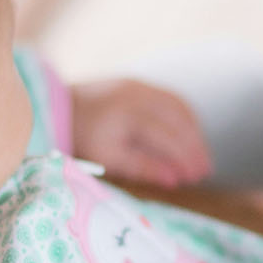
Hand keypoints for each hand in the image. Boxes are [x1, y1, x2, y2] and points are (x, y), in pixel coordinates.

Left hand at [69, 79, 211, 187]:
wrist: (58, 107)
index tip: (196, 177)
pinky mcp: (139, 83)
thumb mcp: (108, 159)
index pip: (167, 137)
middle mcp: (137, 95)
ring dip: (194, 131)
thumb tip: (175, 179)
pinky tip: (189, 135)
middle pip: (178, 121)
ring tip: (201, 155)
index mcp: (128, 115)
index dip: (185, 158)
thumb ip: (142, 167)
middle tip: (205, 170)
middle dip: (195, 147)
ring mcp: (139, 85)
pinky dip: (185, 117)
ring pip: (179, 107)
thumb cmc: (82, 138)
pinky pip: (171, 98)